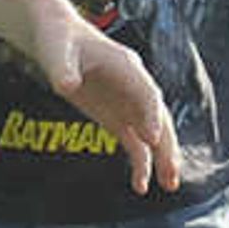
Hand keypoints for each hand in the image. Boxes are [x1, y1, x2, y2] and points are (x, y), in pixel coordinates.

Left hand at [51, 21, 180, 193]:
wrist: (58, 41)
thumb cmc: (59, 41)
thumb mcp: (57, 52)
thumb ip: (63, 69)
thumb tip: (68, 85)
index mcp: (126, 66)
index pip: (147, 93)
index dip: (151, 115)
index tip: (152, 138)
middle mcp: (135, 86)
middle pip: (158, 117)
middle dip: (167, 144)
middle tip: (172, 170)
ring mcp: (128, 103)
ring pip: (153, 133)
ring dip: (162, 158)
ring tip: (169, 185)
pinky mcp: (118, 117)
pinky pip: (136, 142)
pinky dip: (141, 162)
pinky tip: (140, 186)